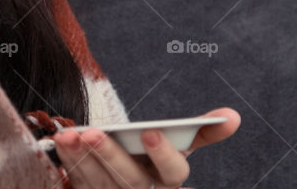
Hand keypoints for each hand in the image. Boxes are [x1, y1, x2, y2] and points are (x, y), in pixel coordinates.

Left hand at [53, 108, 240, 187]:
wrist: (123, 180)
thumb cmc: (151, 159)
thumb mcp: (177, 145)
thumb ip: (199, 131)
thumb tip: (233, 115)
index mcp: (169, 180)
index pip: (174, 173)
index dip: (164, 154)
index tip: (151, 131)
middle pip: (131, 180)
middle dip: (110, 155)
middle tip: (92, 131)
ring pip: (101, 183)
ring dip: (83, 157)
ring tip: (70, 133)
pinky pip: (80, 183)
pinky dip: (70, 161)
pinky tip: (62, 141)